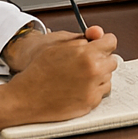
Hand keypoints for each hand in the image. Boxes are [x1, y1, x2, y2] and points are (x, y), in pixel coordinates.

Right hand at [0, 28, 118, 138]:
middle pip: (112, 60)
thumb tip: (97, 34)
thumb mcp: (58, 46)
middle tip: (85, 62)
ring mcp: (93, 89)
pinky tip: (77, 88)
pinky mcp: (90, 103)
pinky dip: (93, 90)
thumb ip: (82, 38)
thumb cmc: (38, 71)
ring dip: (98, 75)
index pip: (111, 41)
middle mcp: (94, 71)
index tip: (100, 45)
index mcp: (87, 54)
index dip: (103, 42)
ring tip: (78, 76)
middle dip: (101, 59)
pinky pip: (101, 93)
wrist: (26, 97)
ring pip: (108, 77)